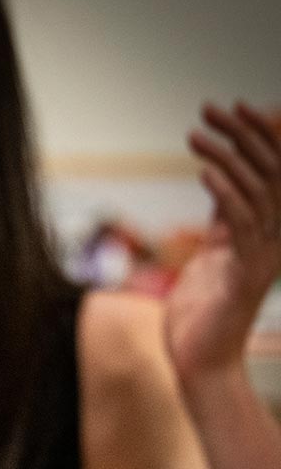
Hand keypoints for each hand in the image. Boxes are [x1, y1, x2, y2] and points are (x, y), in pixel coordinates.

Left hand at [166, 101, 280, 378]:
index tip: (231, 108)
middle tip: (212, 109)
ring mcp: (266, 255)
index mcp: (272, 229)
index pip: (276, 170)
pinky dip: (225, 195)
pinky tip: (206, 172)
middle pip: (274, 171)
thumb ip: (225, 216)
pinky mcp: (246, 273)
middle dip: (245, 134)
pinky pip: (240, 225)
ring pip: (259, 192)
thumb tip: (223, 174)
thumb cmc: (205, 308)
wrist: (201, 360)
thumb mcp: (215, 250)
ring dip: (227, 157)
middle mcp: (278, 237)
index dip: (261, 136)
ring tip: (195, 135)